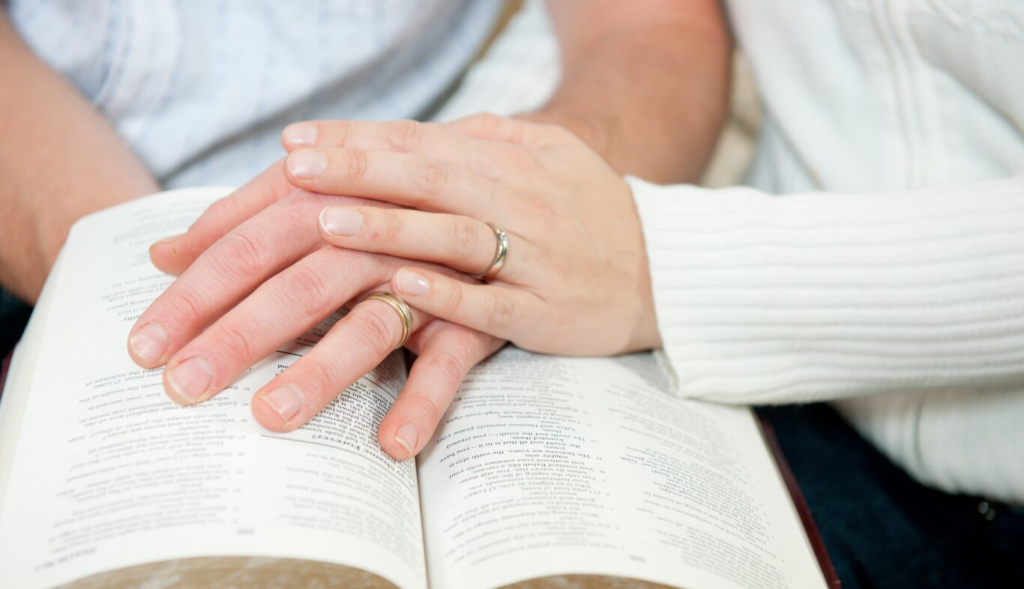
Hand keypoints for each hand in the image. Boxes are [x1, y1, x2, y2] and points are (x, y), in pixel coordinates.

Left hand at [128, 160, 504, 459]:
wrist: (525, 185)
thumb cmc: (405, 196)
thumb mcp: (328, 193)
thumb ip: (248, 214)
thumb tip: (162, 250)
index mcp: (337, 197)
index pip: (252, 242)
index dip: (195, 293)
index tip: (144, 343)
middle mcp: (381, 232)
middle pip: (299, 282)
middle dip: (236, 334)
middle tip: (183, 387)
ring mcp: (434, 272)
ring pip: (372, 322)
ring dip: (323, 368)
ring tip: (271, 417)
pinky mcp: (482, 315)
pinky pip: (454, 361)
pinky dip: (426, 397)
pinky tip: (392, 440)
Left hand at [278, 116, 660, 355]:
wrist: (665, 270)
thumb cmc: (590, 212)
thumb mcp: (546, 157)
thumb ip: (484, 141)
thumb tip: (416, 131)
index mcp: (510, 162)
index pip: (421, 144)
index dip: (357, 142)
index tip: (296, 144)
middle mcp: (519, 201)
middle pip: (430, 180)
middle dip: (359, 173)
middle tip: (295, 170)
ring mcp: (534, 258)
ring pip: (456, 236)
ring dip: (392, 229)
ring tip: (329, 224)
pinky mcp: (546, 312)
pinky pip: (493, 303)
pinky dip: (450, 295)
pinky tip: (406, 287)